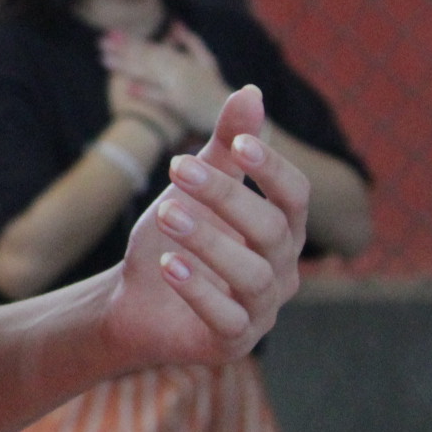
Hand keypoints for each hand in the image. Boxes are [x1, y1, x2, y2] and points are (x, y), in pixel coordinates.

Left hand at [98, 86, 308, 366]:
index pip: (296, 195)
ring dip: (208, 240)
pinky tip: (169, 264)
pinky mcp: (232, 341)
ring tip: (165, 212)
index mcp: (281, 228)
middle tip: (177, 167)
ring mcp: (261, 309)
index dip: (272, 168)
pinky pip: (228, 318)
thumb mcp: (195, 186)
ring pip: (252, 275)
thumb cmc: (176, 236)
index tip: (237, 142)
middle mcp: (281, 269)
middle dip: (226, 196)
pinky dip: (199, 290)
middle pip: (272, 230)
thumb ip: (224, 145)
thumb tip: (251, 91)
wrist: (135, 299)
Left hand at [102, 24, 230, 137]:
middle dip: (122, 49)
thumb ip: (192, 44)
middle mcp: (180, 69)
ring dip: (126, 65)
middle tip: (100, 43)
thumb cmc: (215, 89)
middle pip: (147, 57)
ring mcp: (180, 85)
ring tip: (104, 59)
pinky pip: (161, 96)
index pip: (152, 48)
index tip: (111, 34)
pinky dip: (145, 91)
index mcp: (184, 60)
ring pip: (149, 71)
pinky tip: (128, 88)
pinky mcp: (181, 103)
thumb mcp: (206, 63)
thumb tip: (176, 25)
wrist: (233, 114)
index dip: (131, 40)